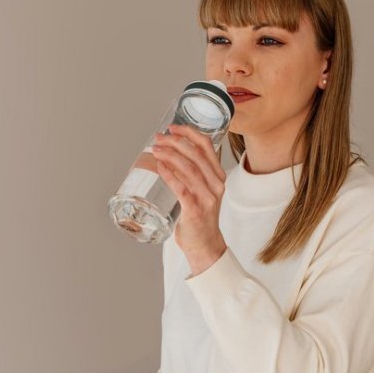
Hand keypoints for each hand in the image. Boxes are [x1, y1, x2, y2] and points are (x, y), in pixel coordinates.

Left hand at [152, 124, 227, 273]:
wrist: (205, 245)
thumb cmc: (200, 217)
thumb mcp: (202, 190)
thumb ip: (193, 174)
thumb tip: (170, 155)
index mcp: (218, 176)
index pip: (207, 146)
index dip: (189, 133)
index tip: (172, 127)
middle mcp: (216, 184)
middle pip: (196, 154)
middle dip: (174, 142)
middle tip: (158, 138)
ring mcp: (207, 197)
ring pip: (189, 168)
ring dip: (169, 156)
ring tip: (155, 150)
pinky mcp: (196, 210)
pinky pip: (182, 188)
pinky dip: (169, 175)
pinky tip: (159, 167)